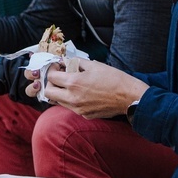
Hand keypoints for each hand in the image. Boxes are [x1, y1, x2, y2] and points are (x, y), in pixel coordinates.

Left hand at [25, 58, 148, 118]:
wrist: (129, 97)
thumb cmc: (114, 79)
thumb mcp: (94, 65)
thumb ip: (77, 63)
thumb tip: (67, 62)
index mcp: (74, 83)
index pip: (51, 77)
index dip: (52, 70)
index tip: (57, 67)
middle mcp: (72, 98)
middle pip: (49, 92)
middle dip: (51, 83)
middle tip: (59, 77)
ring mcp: (78, 109)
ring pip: (58, 102)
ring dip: (60, 92)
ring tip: (71, 85)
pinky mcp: (84, 115)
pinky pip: (71, 107)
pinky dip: (71, 100)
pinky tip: (82, 94)